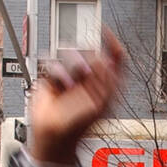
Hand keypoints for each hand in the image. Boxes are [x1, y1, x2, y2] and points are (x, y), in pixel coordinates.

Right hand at [27, 30, 125, 165]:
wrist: (55, 136)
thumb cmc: (80, 126)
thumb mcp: (102, 103)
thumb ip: (108, 79)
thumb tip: (104, 58)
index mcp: (106, 82)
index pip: (114, 56)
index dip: (111, 42)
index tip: (105, 31)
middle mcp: (90, 76)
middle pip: (90, 50)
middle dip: (88, 61)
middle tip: (87, 76)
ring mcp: (71, 76)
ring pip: (70, 52)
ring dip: (71, 66)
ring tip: (71, 84)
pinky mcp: (53, 77)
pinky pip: (53, 61)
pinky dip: (57, 73)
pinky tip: (61, 87)